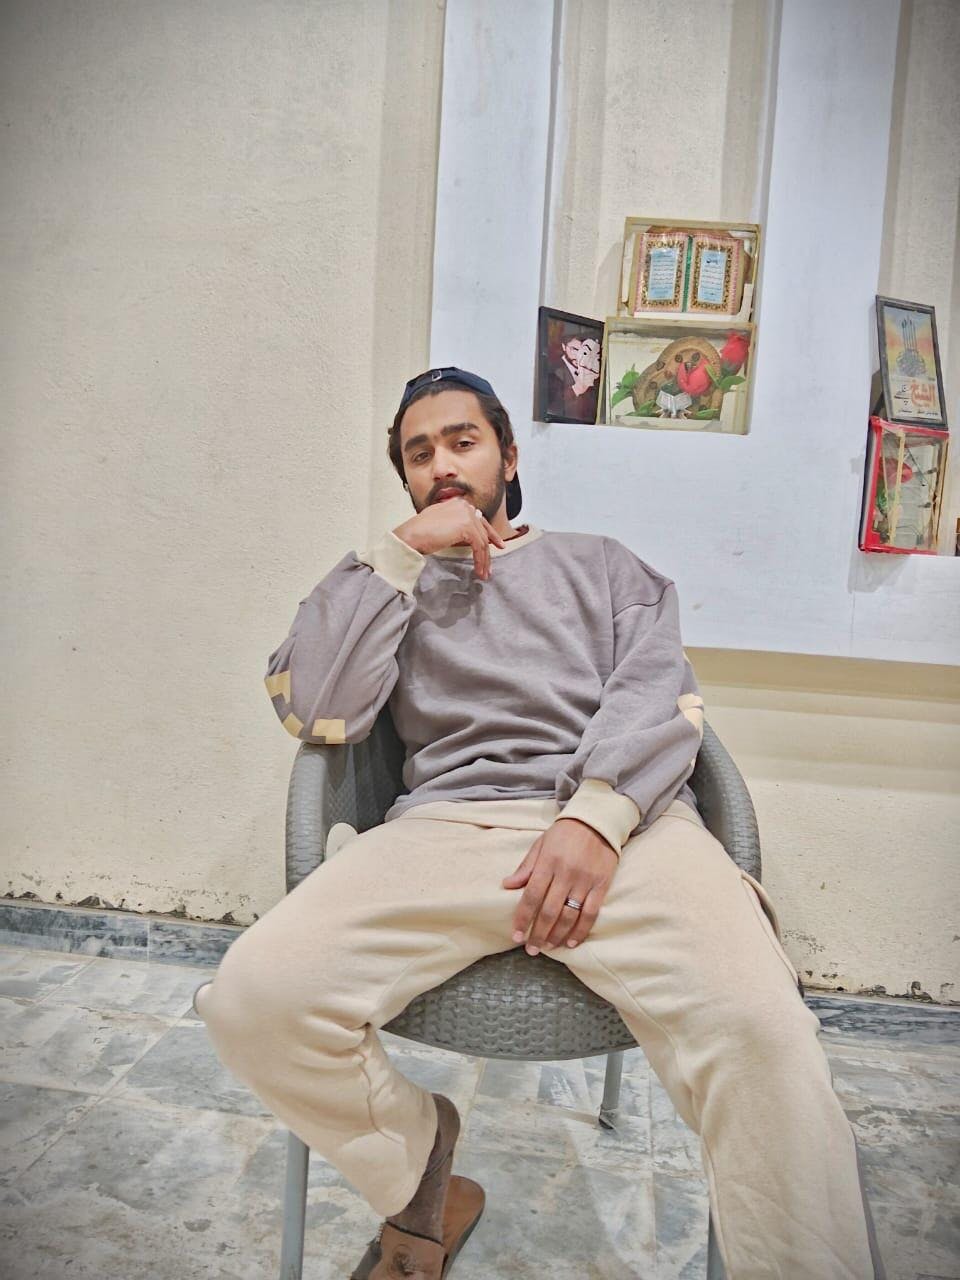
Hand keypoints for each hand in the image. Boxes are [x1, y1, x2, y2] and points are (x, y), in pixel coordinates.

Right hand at [393, 497, 504, 580]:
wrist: (411, 535)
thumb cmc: (419, 532)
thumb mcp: (441, 523)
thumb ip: (455, 524)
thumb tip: (466, 532)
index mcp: (458, 503)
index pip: (478, 518)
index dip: (489, 532)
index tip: (495, 544)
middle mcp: (464, 506)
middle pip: (483, 529)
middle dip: (490, 546)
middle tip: (494, 560)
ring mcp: (467, 515)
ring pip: (482, 540)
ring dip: (484, 559)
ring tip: (484, 573)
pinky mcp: (467, 527)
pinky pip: (479, 546)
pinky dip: (480, 560)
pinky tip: (478, 571)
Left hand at [502, 817, 617, 952]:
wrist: (597, 821)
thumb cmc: (564, 833)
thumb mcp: (540, 844)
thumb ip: (525, 867)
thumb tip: (507, 885)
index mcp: (548, 863)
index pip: (531, 896)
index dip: (523, 918)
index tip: (516, 935)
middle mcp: (566, 873)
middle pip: (549, 911)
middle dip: (538, 933)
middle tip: (531, 949)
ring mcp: (585, 881)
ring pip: (569, 915)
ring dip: (557, 935)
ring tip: (548, 947)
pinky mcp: (602, 885)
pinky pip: (591, 913)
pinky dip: (581, 930)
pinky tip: (571, 942)